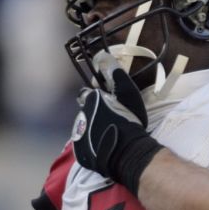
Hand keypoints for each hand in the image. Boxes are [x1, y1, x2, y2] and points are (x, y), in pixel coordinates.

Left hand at [72, 56, 164, 191]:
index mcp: (90, 101)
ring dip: (93, 128)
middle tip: (112, 119)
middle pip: (86, 111)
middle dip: (95, 113)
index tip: (109, 102)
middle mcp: (80, 117)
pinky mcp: (81, 153)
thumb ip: (114, 73)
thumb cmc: (130, 121)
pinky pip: (84, 145)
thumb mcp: (127, 93)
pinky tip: (105, 145)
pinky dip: (92, 144)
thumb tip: (102, 56)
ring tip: (109, 134)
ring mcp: (79, 137)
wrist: (128, 153)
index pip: (87, 93)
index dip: (98, 96)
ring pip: (84, 128)